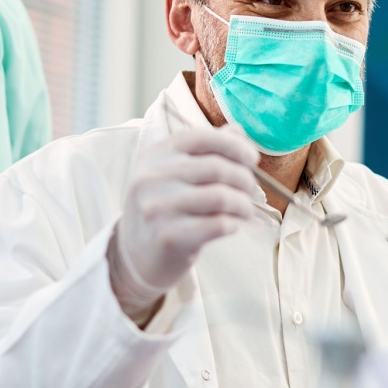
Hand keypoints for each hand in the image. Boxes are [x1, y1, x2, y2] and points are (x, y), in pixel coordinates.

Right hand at [108, 127, 257, 323]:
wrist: (135, 255)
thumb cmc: (164, 209)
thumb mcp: (173, 174)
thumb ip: (204, 151)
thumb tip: (237, 132)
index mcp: (155, 155)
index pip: (202, 138)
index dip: (234, 146)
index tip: (252, 159)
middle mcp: (152, 177)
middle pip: (217, 167)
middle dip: (244, 178)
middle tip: (252, 191)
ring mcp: (158, 207)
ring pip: (221, 196)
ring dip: (243, 204)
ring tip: (246, 210)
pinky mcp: (169, 236)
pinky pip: (218, 224)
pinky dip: (234, 223)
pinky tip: (232, 225)